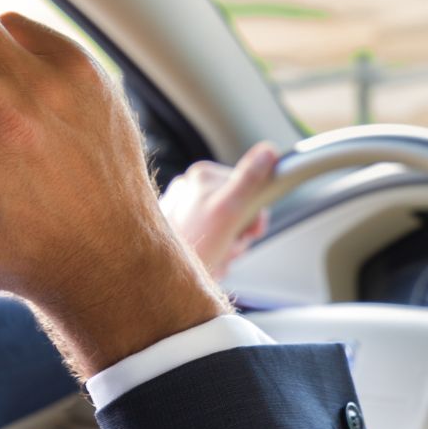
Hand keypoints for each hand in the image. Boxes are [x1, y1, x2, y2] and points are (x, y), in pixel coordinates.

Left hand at [160, 144, 277, 279]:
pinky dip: (216, 257)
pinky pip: (214, 244)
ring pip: (228, 230)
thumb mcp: (228, 210)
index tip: (252, 229)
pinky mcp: (183, 231)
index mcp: (202, 175)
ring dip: (229, 249)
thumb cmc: (192, 246)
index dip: (254, 213)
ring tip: (214, 257)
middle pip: (239, 210)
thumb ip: (248, 180)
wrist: (159, 278)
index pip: (248, 187)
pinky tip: (207, 263)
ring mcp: (186, 210)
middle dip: (239, 235)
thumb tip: (268, 150)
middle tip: (228, 247)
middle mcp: (191, 188)